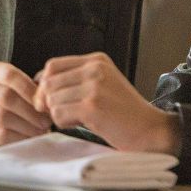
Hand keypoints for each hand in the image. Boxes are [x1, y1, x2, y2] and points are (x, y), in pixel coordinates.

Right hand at [0, 61, 51, 147]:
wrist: (20, 124)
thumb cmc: (29, 101)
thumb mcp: (34, 88)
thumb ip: (40, 87)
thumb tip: (44, 96)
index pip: (9, 75)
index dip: (29, 89)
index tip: (44, 102)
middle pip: (5, 96)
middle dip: (30, 110)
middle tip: (46, 120)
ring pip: (2, 116)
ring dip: (26, 125)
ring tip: (41, 130)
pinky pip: (1, 135)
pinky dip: (19, 138)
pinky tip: (31, 138)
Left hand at [34, 52, 177, 152]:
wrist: (150, 130)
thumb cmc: (125, 113)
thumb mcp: (102, 84)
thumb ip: (76, 80)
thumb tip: (40, 86)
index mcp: (97, 60)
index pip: (53, 65)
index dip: (44, 84)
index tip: (47, 99)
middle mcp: (94, 69)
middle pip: (49, 83)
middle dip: (48, 102)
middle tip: (61, 114)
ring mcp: (94, 86)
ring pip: (52, 100)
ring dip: (58, 114)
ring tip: (77, 119)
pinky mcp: (92, 106)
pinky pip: (59, 114)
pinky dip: (64, 123)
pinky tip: (80, 124)